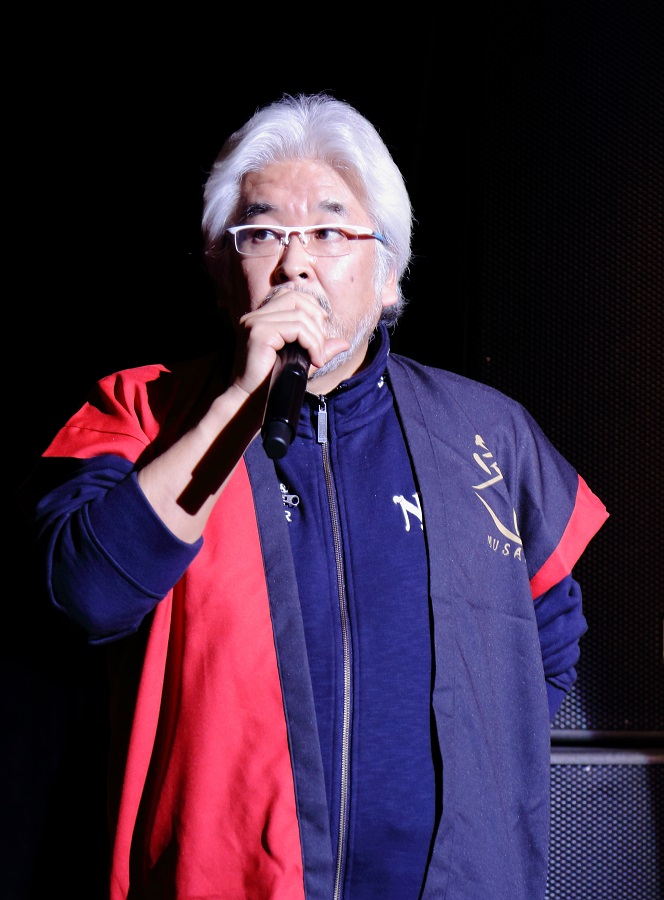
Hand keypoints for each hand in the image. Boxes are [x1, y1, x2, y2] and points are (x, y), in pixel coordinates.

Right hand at [231, 284, 348, 397]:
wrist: (249, 401)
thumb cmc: (271, 383)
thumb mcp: (300, 361)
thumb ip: (318, 348)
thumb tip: (344, 343)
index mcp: (260, 318)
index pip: (291, 296)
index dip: (312, 309)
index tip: (321, 334)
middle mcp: (255, 316)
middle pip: (296, 298)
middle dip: (316, 320)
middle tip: (320, 346)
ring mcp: (255, 322)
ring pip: (300, 315)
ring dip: (316, 338)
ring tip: (317, 358)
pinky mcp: (259, 333)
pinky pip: (296, 328)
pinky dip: (311, 343)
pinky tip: (313, 360)